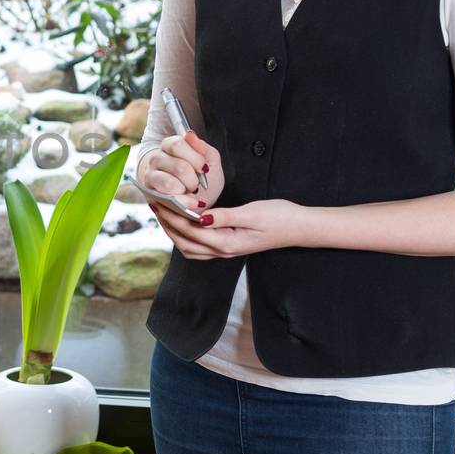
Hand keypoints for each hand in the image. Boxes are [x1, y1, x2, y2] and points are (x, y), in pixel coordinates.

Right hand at [140, 130, 221, 208]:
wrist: (196, 197)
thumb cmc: (201, 176)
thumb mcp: (210, 160)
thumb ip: (202, 147)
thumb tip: (190, 134)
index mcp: (169, 146)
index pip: (177, 144)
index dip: (195, 158)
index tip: (204, 169)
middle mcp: (156, 159)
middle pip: (178, 166)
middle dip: (194, 180)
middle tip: (196, 184)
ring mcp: (150, 177)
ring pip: (169, 184)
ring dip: (187, 191)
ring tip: (190, 193)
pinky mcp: (150, 195)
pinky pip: (166, 200)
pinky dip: (182, 203)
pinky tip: (189, 203)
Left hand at [149, 197, 307, 258]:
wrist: (299, 228)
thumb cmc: (279, 217)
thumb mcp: (252, 213)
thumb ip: (224, 216)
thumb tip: (200, 217)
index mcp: (227, 243)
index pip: (190, 231)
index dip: (172, 217)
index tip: (159, 202)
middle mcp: (223, 251)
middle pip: (185, 242)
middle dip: (167, 225)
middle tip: (154, 205)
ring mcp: (226, 251)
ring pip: (190, 248)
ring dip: (174, 232)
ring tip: (163, 213)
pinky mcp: (228, 246)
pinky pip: (199, 247)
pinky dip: (185, 236)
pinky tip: (182, 222)